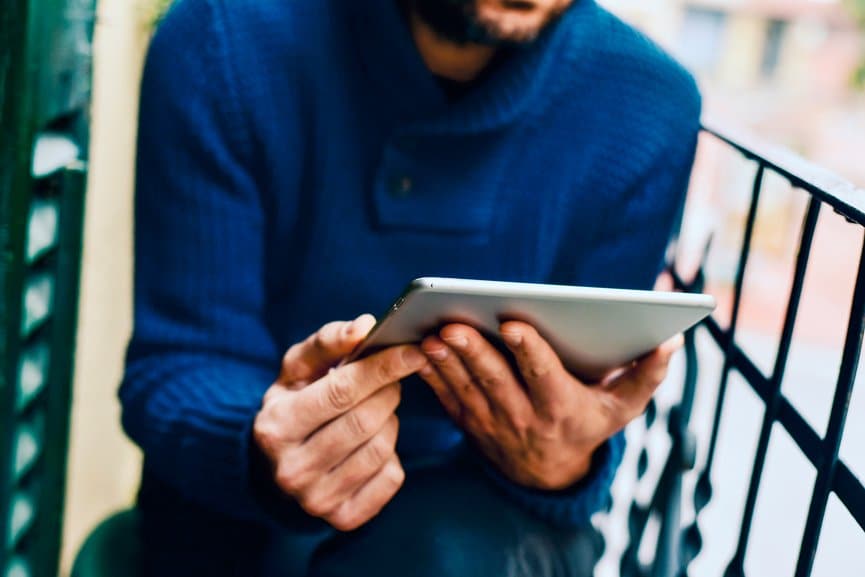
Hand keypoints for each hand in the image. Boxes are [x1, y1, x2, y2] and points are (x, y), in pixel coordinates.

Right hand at [253, 315, 427, 530]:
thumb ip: (329, 341)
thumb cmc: (294, 403)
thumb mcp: (298, 368)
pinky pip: (392, 477)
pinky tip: (374, 443)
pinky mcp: (344, 518)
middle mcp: (291, 470)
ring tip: (377, 410)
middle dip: (389, 391)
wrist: (275, 466)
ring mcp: (316, 501)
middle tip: (392, 378)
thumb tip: (365, 326)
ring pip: (382, 448)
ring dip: (391, 420)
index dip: (382, 368)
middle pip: (366, 421)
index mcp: (275, 427)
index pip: (341, 392)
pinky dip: (393, 454)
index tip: (411, 350)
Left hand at [419, 322, 681, 489]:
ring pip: (466, 386)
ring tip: (431, 333)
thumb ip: (645, 375)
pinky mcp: (468, 420)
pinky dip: (431, 375)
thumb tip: (671, 342)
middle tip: (454, 324)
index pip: (544, 376)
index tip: (512, 325)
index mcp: (561, 406)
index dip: (528, 351)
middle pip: (496, 380)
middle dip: (475, 351)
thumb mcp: (622, 408)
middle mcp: (524, 415)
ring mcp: (491, 420)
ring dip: (447, 361)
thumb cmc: (588, 424)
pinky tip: (418, 351)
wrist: (547, 472)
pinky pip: (446, 396)